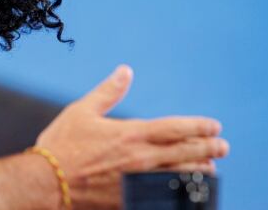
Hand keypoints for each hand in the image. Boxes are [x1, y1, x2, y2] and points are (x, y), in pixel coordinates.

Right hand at [35, 65, 228, 208]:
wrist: (46, 182)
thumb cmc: (61, 144)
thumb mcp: (82, 111)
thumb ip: (108, 92)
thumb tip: (125, 71)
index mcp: (131, 134)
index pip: (176, 129)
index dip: (199, 126)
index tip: (214, 125)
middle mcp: (141, 159)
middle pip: (186, 153)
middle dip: (208, 149)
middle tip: (222, 146)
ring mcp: (138, 183)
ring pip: (180, 177)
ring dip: (199, 171)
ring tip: (210, 168)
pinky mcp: (130, 200)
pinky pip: (164, 196)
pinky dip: (178, 191)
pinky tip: (183, 189)